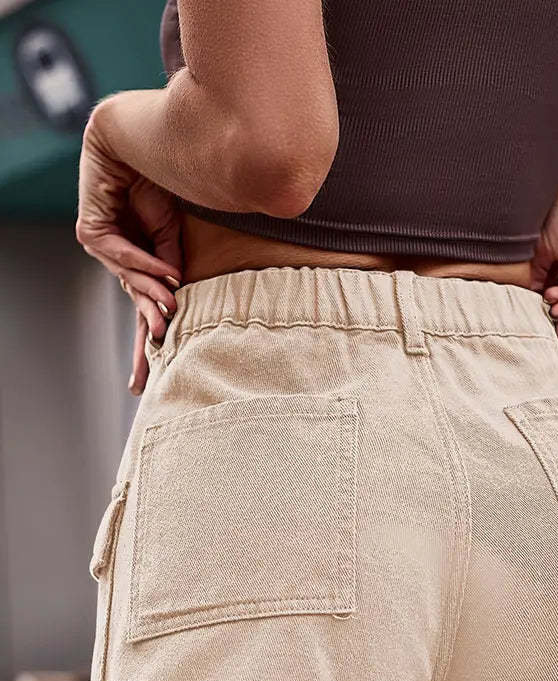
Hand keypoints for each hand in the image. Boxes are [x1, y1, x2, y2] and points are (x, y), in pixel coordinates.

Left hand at [75, 97, 182, 393]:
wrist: (142, 134)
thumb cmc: (165, 178)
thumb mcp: (176, 232)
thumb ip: (171, 264)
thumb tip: (171, 301)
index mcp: (145, 258)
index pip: (147, 304)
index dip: (148, 340)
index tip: (151, 374)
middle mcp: (123, 255)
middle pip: (132, 306)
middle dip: (140, 343)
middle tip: (144, 379)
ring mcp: (105, 243)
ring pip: (128, 284)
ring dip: (150, 300)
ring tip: (167, 319)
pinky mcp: (91, 229)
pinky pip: (119, 256)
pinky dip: (143, 265)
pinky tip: (166, 275)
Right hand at [530, 145, 557, 342]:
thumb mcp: (535, 245)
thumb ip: (527, 276)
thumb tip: (523, 302)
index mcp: (531, 253)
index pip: (522, 285)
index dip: (519, 303)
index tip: (513, 318)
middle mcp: (550, 262)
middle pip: (542, 298)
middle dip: (541, 315)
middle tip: (536, 327)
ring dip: (557, 312)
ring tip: (551, 314)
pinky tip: (556, 299)